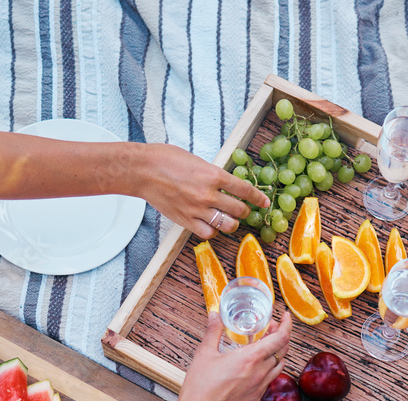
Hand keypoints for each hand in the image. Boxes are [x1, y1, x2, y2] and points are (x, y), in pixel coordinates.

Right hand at [141, 144, 270, 238]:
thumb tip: (224, 182)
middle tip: (243, 210)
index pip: (245, 190)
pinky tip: (210, 225)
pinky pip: (208, 233)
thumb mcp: (197, 160)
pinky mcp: (185, 220)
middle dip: (245, 211)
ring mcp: (197, 209)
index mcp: (214, 175)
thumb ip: (212, 173)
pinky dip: (213, 231)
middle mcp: (209, 194)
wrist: (142, 170)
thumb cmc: (166, 159)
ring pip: (227, 225)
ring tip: (229, 220)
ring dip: (232, 223)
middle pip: (239, 209)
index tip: (265, 202)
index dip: (259, 197)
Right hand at [175, 312, 292, 400]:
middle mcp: (260, 373)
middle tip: (271, 328)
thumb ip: (213, 331)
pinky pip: (268, 381)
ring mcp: (259, 388)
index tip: (284, 317)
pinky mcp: (255, 400)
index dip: (286, 325)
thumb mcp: (204, 353)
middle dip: (279, 336)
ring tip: (265, 346)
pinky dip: (267, 370)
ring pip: (278, 366)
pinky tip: (255, 368)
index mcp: (250, 359)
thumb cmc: (200, 386)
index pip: (280, 338)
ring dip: (276, 353)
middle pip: (282, 350)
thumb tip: (214, 315)